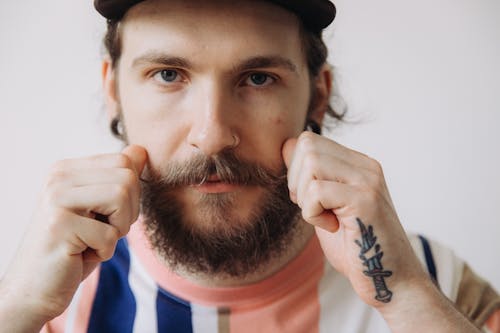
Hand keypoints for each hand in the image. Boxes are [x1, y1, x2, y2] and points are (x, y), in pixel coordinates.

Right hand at [0, 145, 146, 329]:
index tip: (107, 216)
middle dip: (127, 212)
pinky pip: (110, 234)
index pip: (125, 161)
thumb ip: (119, 179)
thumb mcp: (100, 211)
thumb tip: (141, 150)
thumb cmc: (73, 249)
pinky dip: (104, 251)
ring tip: (93, 241)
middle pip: (127, 177)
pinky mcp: (59, 224)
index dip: (130, 195)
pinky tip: (80, 255)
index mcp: (68, 169)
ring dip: (117, 230)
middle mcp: (59, 176)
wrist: (34, 289)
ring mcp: (56, 198)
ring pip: (122, 197)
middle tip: (102, 232)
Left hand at [282, 132, 427, 307]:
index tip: (309, 199)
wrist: (391, 281)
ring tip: (326, 218)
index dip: (296, 170)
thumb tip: (286, 145)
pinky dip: (313, 214)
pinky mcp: (365, 200)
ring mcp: (368, 181)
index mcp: (358, 164)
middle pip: (307, 146)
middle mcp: (366, 167)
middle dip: (296, 181)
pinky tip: (333, 227)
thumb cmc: (355, 247)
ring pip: (311, 163)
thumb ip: (307, 176)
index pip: (309, 141)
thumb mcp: (323, 206)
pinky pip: (317, 191)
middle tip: (314, 208)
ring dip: (305, 197)